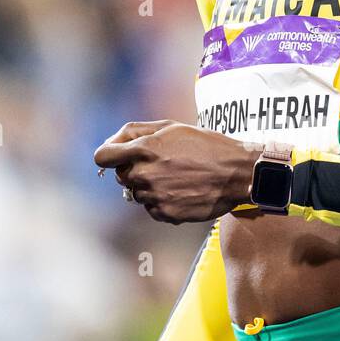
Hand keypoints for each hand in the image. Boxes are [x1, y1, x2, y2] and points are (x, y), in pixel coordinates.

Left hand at [94, 119, 260, 223]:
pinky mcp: (165, 214)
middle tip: (162, 164)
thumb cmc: (206, 145)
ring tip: (177, 178)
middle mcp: (144, 174)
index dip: (109, 156)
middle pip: (121, 176)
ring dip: (150, 187)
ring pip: (137, 194)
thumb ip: (134, 131)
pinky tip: (182, 191)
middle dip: (135, 170)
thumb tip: (109, 144)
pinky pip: (152, 209)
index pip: (102, 157)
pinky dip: (162, 202)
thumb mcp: (171, 126)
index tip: (117, 157)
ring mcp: (154, 196)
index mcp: (143, 148)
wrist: (237, 173)